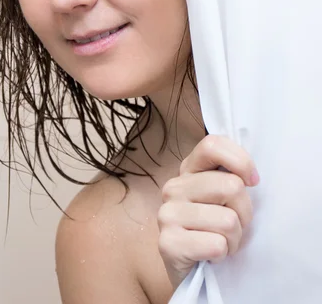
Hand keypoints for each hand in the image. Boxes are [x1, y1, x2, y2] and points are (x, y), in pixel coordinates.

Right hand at [157, 134, 258, 288]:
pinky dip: (222, 254)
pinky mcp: (168, 243)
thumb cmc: (214, 231)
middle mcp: (173, 188)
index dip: (241, 161)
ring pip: (228, 219)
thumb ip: (229, 177)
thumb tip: (250, 175)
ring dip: (234, 239)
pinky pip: (216, 244)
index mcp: (188, 171)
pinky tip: (210, 255)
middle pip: (231, 186)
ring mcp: (167, 214)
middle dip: (244, 212)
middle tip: (232, 225)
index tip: (252, 182)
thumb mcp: (222, 199)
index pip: (212, 145)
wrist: (192, 273)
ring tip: (220, 242)